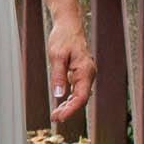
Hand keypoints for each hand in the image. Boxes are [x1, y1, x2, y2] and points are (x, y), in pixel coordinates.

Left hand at [47, 9, 93, 123]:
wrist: (68, 24)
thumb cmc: (63, 37)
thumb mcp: (56, 55)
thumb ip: (58, 75)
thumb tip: (59, 95)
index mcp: (85, 70)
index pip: (81, 97)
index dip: (71, 109)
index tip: (60, 117)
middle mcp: (89, 73)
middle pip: (81, 99)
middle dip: (68, 111)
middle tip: (54, 119)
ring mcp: (86, 74)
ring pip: (80, 96)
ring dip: (68, 106)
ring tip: (56, 115)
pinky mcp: (80, 73)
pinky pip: (77, 90)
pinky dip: (69, 98)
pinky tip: (61, 105)